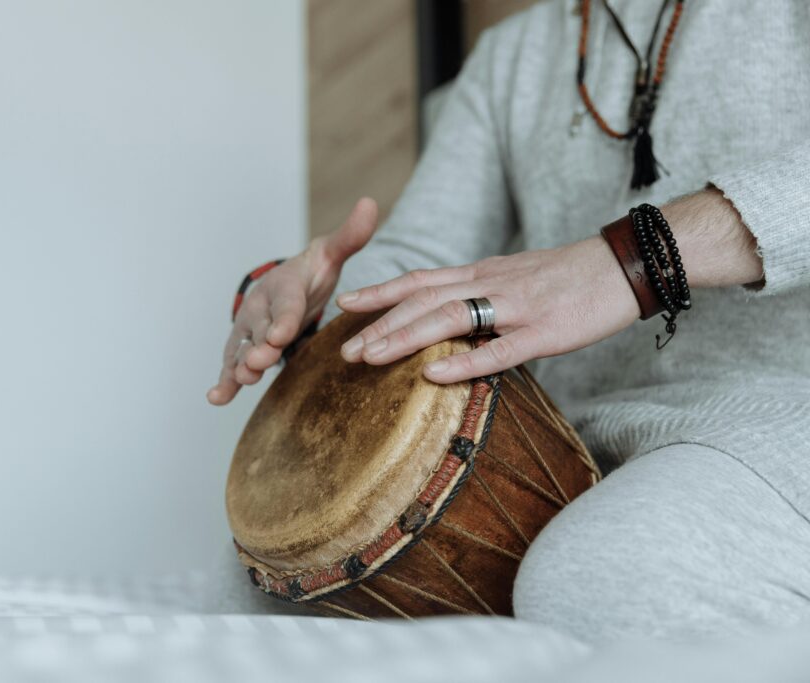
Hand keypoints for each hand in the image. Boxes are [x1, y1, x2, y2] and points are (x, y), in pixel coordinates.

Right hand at [207, 198, 379, 404]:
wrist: (288, 284)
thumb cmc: (311, 272)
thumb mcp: (332, 254)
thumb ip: (350, 236)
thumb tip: (369, 204)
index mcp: (284, 286)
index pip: (285, 304)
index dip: (283, 319)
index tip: (282, 334)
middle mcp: (261, 308)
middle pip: (261, 330)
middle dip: (260, 347)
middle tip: (260, 361)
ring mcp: (249, 330)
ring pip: (243, 349)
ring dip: (240, 366)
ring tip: (240, 381)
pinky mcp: (245, 349)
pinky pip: (232, 366)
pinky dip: (224, 382)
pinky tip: (216, 398)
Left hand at [334, 235, 640, 383]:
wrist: (626, 264)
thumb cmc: (572, 276)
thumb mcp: (517, 276)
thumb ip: (482, 292)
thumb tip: (449, 317)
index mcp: (484, 272)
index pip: (422, 280)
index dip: (381, 292)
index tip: (345, 305)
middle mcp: (492, 283)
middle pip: (424, 301)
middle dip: (380, 325)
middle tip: (344, 350)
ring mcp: (517, 307)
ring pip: (450, 319)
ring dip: (405, 338)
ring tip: (370, 358)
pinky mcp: (546, 332)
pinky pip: (500, 349)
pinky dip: (463, 363)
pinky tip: (433, 377)